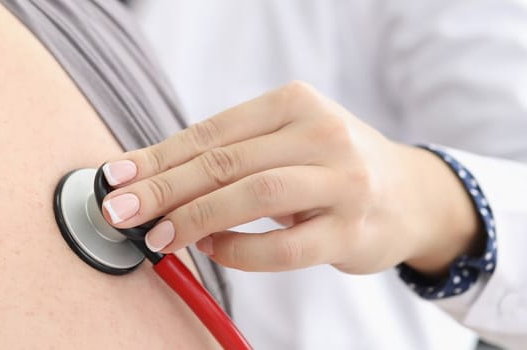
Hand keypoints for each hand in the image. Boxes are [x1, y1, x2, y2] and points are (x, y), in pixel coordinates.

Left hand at [100, 81, 480, 274]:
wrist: (410, 195)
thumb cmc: (329, 167)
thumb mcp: (284, 142)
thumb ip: (227, 154)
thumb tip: (144, 177)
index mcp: (293, 103)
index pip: (211, 132)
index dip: (157, 157)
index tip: (116, 178)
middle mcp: (321, 133)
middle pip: (226, 162)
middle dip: (164, 188)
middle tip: (122, 211)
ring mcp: (342, 181)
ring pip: (255, 195)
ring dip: (197, 217)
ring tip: (160, 235)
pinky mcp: (353, 229)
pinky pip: (287, 246)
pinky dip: (242, 250)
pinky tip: (214, 249)